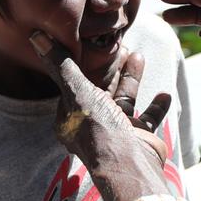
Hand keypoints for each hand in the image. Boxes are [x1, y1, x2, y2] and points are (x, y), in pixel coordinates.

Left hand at [29, 31, 171, 200]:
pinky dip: (156, 106)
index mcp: (71, 116)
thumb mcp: (76, 91)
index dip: (86, 64)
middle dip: (112, 68)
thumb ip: (61, 65)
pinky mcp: (137, 137)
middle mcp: (93, 124)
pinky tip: (164, 94)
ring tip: (139, 55)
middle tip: (123, 45)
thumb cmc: (98, 128)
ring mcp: (116, 131)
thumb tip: (36, 37)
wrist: (128, 164)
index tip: (96, 45)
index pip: (76, 84)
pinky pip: (147, 118)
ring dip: (132, 78)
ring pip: (124, 99)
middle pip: (102, 89)